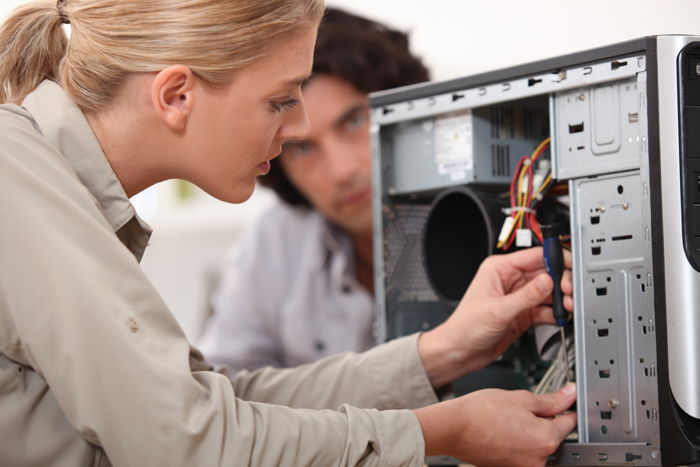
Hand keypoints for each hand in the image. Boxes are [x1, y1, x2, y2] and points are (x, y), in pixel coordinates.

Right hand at [414, 383, 576, 466]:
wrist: (453, 428)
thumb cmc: (480, 413)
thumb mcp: (521, 398)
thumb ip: (551, 400)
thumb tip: (569, 395)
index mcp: (546, 440)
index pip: (569, 422)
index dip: (563, 406)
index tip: (557, 399)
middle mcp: (539, 460)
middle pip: (552, 434)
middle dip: (542, 419)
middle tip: (520, 407)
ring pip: (536, 443)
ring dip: (528, 430)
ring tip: (507, 418)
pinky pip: (522, 452)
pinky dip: (517, 441)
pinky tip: (502, 429)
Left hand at [419, 247, 571, 386]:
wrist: (460, 352)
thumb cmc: (466, 327)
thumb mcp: (498, 310)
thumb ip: (527, 296)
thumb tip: (548, 281)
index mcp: (499, 269)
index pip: (534, 256)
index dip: (555, 259)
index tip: (571, 267)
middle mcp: (510, 280)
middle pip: (546, 273)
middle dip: (561, 282)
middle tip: (569, 292)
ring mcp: (518, 297)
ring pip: (549, 292)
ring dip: (561, 299)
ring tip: (568, 306)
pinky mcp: (523, 313)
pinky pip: (545, 309)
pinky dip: (555, 313)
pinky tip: (559, 317)